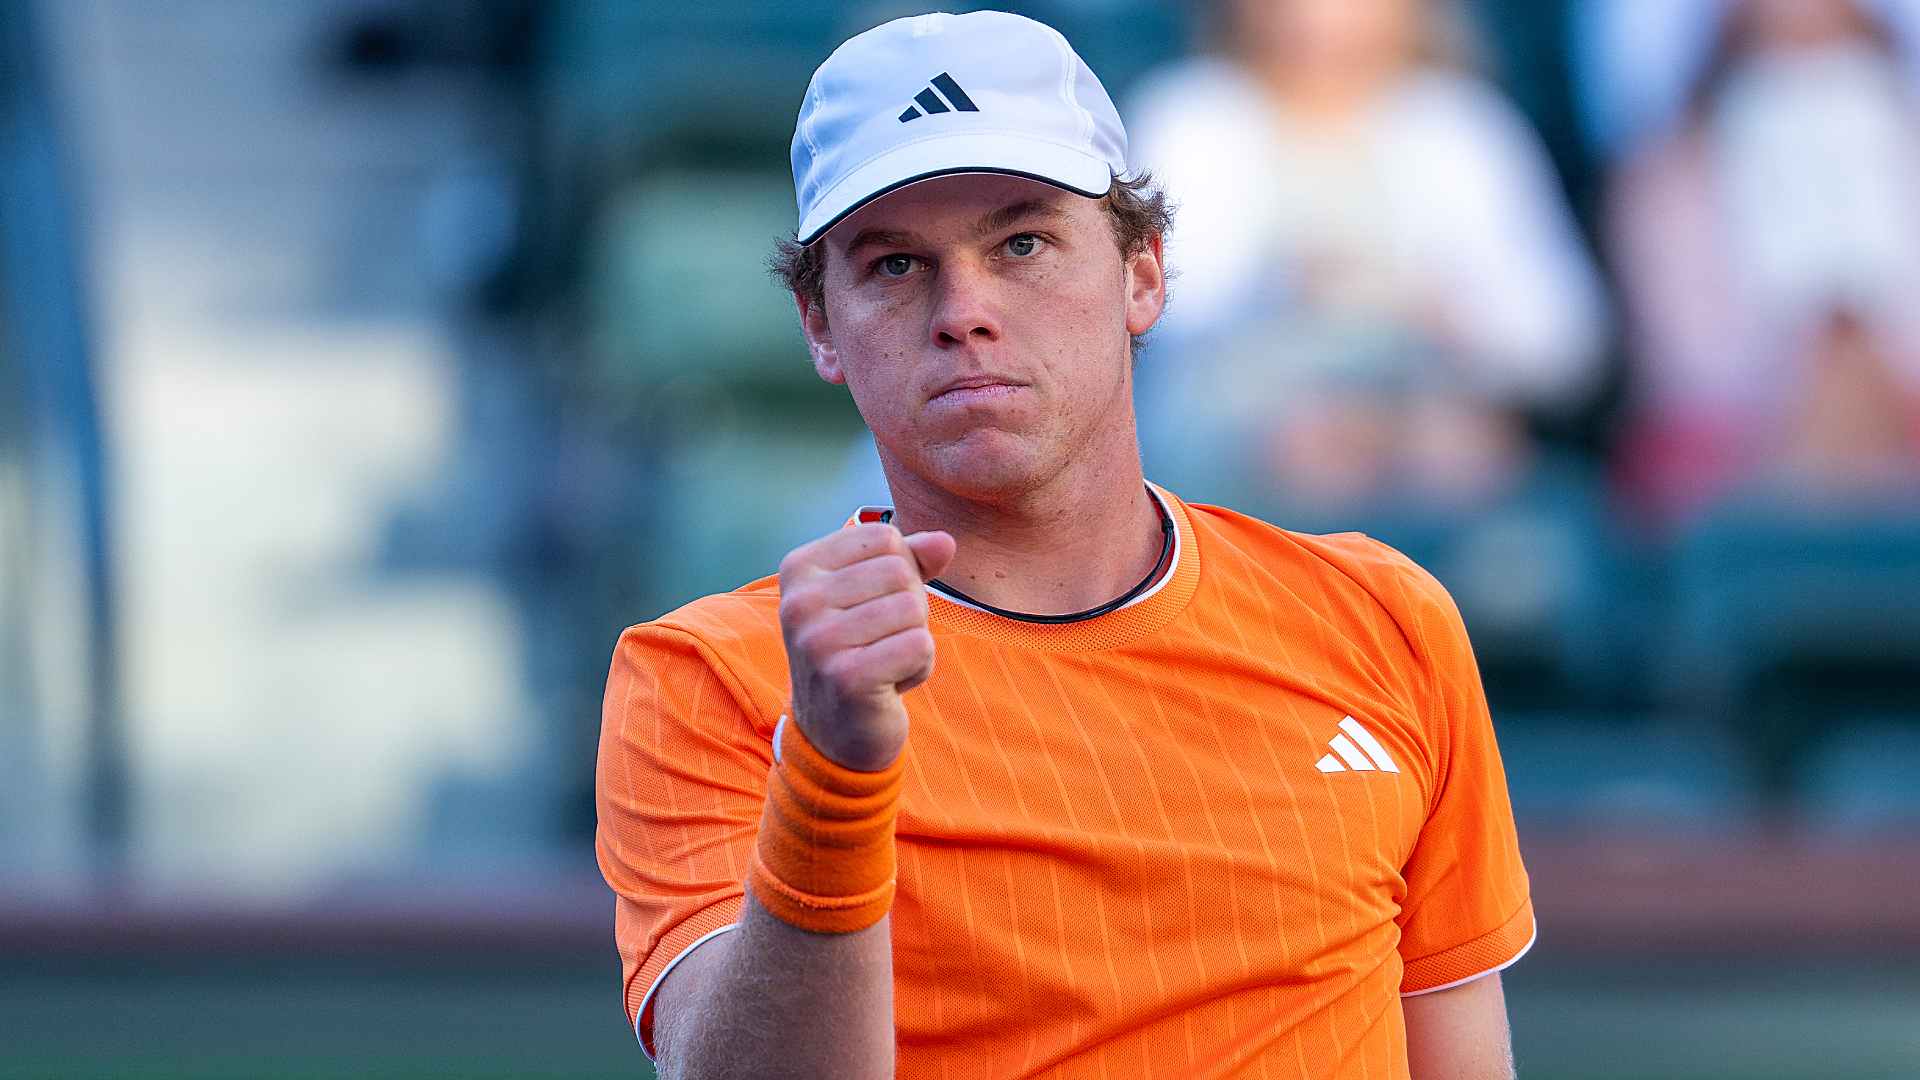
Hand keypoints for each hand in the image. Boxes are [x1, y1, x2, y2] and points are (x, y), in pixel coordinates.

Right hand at [778, 523, 956, 770]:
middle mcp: (799, 601)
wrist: (835, 732)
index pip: (885, 537)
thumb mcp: (877, 596)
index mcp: (799, 568)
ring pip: (913, 608)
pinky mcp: (847, 678)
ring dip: (914, 640)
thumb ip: (911, 561)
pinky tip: (889, 685)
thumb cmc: (859, 651)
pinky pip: (920, 646)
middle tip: (880, 642)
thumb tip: (946, 541)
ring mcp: (818, 640)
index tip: (870, 609)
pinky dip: (919, 667)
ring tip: (883, 663)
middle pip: (900, 571)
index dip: (899, 572)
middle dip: (910, 609)